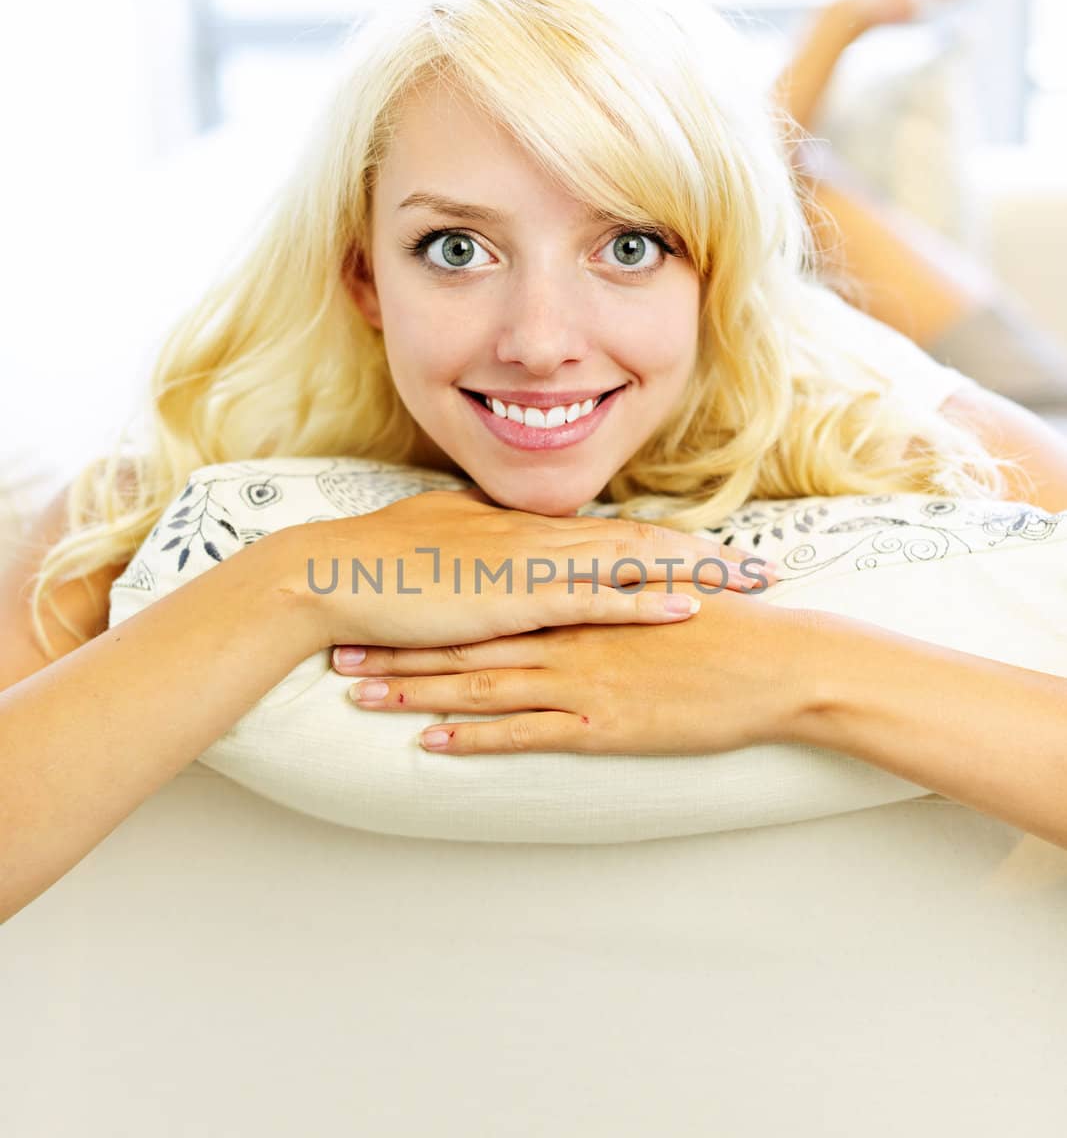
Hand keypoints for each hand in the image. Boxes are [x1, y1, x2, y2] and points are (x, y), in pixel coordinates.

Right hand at [286, 487, 775, 651]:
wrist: (330, 574)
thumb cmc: (378, 563)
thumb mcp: (443, 546)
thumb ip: (484, 550)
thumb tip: (509, 553)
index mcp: (522, 529)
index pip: (611, 533)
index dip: (666, 544)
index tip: (712, 554)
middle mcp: (538, 539)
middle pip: (640, 542)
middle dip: (706, 557)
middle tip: (764, 568)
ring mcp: (530, 565)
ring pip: (631, 564)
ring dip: (695, 574)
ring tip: (751, 583)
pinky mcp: (514, 599)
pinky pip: (594, 600)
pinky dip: (644, 602)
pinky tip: (687, 607)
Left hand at [332, 586, 817, 755]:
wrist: (774, 664)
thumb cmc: (728, 631)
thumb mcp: (661, 598)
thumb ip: (613, 595)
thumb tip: (582, 592)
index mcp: (580, 603)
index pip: (491, 603)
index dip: (433, 608)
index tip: (382, 607)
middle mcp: (568, 635)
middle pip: (468, 641)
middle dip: (401, 648)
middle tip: (342, 652)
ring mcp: (580, 679)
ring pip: (481, 683)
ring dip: (418, 690)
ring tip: (363, 694)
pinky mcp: (599, 723)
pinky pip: (525, 733)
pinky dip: (476, 736)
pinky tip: (433, 740)